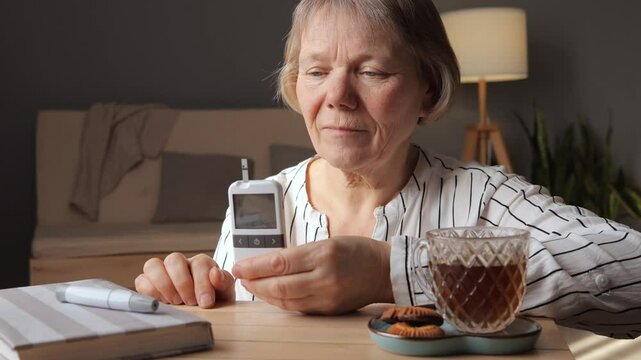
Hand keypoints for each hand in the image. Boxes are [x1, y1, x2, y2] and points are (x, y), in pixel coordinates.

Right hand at [135, 252, 234, 307]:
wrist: (205, 309)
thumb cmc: (214, 298)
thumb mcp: (225, 291)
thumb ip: (224, 281)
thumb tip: (215, 274)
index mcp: (201, 263)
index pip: (199, 263)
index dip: (202, 283)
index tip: (206, 302)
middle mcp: (180, 264)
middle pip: (173, 259)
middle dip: (182, 283)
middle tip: (190, 302)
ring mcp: (163, 272)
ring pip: (153, 265)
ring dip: (164, 285)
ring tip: (175, 302)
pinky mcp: (148, 283)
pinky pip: (141, 281)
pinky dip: (150, 292)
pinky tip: (163, 303)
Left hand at [232, 237, 392, 314]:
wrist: (385, 271)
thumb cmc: (356, 251)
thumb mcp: (327, 242)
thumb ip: (298, 254)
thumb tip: (267, 263)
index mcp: (323, 254)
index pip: (279, 263)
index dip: (254, 266)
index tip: (238, 266)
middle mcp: (324, 277)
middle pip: (279, 285)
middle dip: (254, 283)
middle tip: (240, 278)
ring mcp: (327, 297)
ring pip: (286, 300)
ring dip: (264, 294)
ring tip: (252, 286)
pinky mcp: (329, 310)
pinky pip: (298, 308)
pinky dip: (281, 302)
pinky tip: (272, 295)